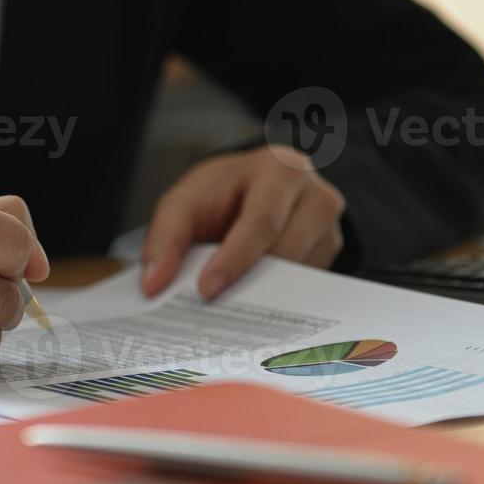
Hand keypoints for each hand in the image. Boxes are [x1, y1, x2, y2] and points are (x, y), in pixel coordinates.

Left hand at [140, 145, 345, 299]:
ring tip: (227, 312)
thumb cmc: (221, 194)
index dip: (233, 259)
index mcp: (281, 169)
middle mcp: (316, 196)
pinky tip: (250, 309)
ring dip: (263, 296)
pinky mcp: (330, 256)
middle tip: (212, 314)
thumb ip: (165, 238)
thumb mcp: (185, 202)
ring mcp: (330, 229)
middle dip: (248, 283)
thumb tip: (153, 285)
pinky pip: (306, 289)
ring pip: (300, 276)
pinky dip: (275, 301)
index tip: (205, 291)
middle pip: (287, 252)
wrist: (252, 191)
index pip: (261, 221)